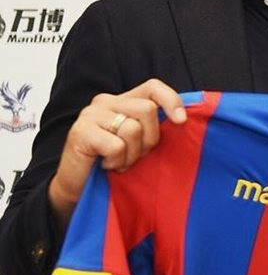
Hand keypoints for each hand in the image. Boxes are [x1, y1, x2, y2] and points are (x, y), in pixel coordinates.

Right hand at [48, 79, 186, 226]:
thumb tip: (183, 119)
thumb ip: (154, 126)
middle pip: (147, 109)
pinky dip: (116, 161)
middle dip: (149, 138)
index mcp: (122, 100)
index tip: (181, 121)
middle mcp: (105, 102)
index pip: (153, 87)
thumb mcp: (140, 141)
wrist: (78, 187)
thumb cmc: (113, 163)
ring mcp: (90, 115)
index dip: (171, 100)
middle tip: (136, 155)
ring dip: (131, 154)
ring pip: (133, 128)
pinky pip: (116, 146)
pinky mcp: (80, 132)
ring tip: (119, 161)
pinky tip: (105, 165)